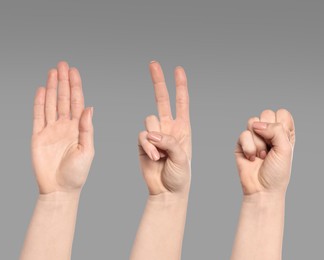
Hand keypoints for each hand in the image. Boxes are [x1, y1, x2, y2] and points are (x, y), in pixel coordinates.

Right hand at [31, 61, 93, 193]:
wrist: (60, 189)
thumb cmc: (77, 173)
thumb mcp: (87, 150)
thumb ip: (86, 128)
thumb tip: (89, 108)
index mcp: (78, 128)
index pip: (76, 102)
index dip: (75, 86)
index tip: (74, 71)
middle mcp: (65, 126)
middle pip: (63, 98)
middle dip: (63, 81)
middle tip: (62, 64)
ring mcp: (51, 130)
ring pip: (50, 103)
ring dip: (51, 87)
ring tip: (52, 72)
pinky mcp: (38, 136)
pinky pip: (38, 116)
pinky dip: (39, 103)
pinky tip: (41, 90)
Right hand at [138, 61, 190, 195]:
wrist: (167, 191)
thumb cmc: (180, 176)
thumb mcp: (182, 158)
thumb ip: (169, 142)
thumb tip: (151, 133)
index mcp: (183, 128)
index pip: (181, 102)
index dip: (180, 86)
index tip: (178, 70)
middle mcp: (168, 128)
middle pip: (162, 99)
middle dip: (158, 81)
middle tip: (153, 63)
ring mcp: (155, 135)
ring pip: (149, 121)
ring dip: (154, 138)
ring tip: (161, 155)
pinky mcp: (143, 143)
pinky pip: (141, 136)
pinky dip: (146, 146)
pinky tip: (153, 157)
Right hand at [235, 109, 294, 195]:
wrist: (261, 189)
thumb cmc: (277, 172)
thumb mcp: (285, 149)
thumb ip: (276, 130)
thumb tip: (257, 124)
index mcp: (283, 133)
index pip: (282, 113)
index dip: (280, 124)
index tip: (281, 141)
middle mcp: (269, 133)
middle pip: (266, 114)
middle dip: (268, 132)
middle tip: (270, 147)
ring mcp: (254, 137)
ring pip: (252, 122)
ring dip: (258, 142)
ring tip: (261, 155)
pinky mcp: (241, 143)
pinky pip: (243, 134)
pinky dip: (248, 148)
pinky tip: (251, 158)